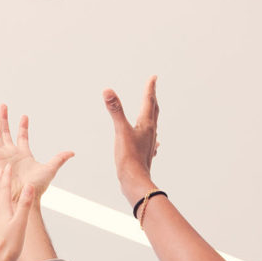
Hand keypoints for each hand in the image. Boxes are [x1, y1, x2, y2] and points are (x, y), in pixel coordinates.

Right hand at [0, 105, 74, 197]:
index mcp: (24, 154)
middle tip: (3, 106)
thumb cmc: (36, 187)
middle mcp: (11, 153)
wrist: (23, 195)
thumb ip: (59, 159)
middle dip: (4, 119)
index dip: (23, 127)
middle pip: (6, 132)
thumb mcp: (50, 169)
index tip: (24, 116)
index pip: (22, 137)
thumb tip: (72, 152)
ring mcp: (2, 155)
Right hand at [103, 76, 160, 205]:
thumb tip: (108, 90)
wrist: (135, 182)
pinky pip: (149, 140)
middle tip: (152, 88)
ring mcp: (148, 144)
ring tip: (151, 110)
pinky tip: (153, 141)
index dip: (150, 88)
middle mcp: (150, 133)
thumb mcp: (120, 131)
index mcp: (146, 125)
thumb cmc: (129, 158)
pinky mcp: (144, 154)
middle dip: (152, 98)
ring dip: (151, 115)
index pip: (149, 101)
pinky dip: (150, 135)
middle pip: (153, 111)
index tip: (153, 77)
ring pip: (152, 125)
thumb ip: (115, 110)